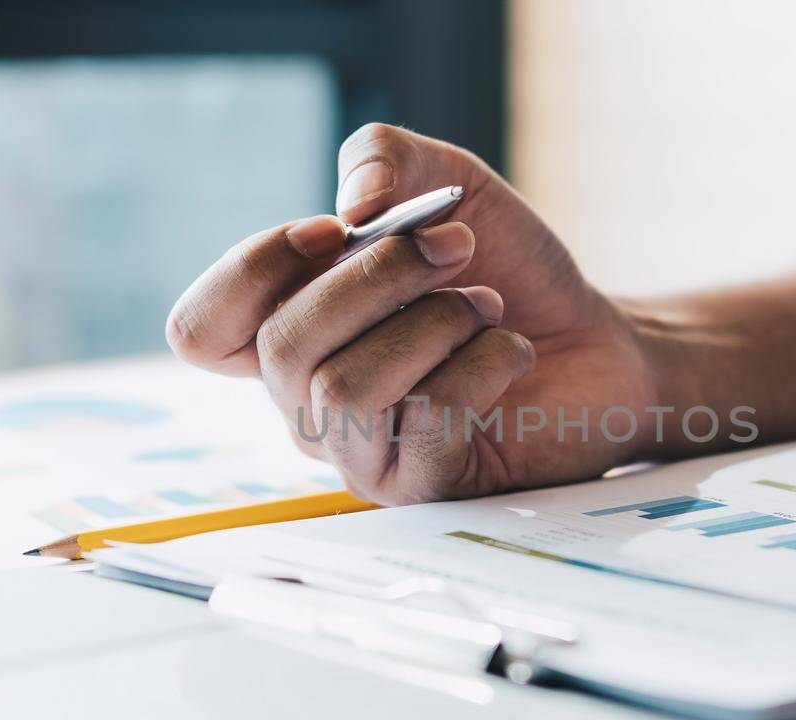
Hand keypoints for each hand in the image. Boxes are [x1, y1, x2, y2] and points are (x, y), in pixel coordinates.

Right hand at [167, 124, 661, 503]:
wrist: (595, 336)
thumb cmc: (505, 268)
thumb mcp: (443, 179)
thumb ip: (382, 157)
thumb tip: (351, 208)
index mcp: (286, 332)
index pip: (200, 330)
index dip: (255, 270)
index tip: (338, 229)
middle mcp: (306, 401)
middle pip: (283, 346)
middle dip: (378, 278)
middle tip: (457, 248)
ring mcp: (359, 453)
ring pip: (347, 390)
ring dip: (436, 323)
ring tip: (486, 309)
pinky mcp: (424, 486)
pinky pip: (428, 420)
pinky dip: (483, 365)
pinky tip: (510, 353)